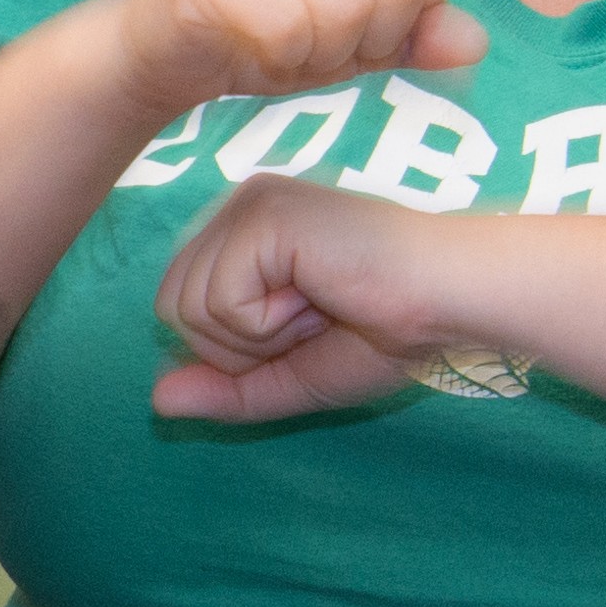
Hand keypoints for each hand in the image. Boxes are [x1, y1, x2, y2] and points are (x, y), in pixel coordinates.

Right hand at [118, 0, 491, 117]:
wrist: (163, 48)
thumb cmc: (273, 30)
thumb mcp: (364, 34)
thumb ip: (422, 32)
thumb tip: (475, 41)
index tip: (369, 13)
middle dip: (374, 33)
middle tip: (323, 37)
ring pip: (350, 7)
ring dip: (323, 53)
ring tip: (286, 41)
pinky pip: (292, 32)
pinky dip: (280, 60)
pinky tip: (253, 46)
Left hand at [148, 177, 492, 423]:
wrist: (448, 302)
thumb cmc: (389, 331)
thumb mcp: (293, 377)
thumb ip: (227, 389)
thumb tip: (157, 401)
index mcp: (244, 232)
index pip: (179, 308)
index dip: (238, 348)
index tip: (307, 326)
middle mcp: (239, 207)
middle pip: (171, 308)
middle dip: (241, 345)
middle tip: (312, 318)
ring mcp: (248, 205)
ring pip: (186, 306)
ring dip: (258, 334)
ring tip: (317, 304)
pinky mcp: (261, 215)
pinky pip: (218, 301)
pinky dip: (267, 323)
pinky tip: (318, 295)